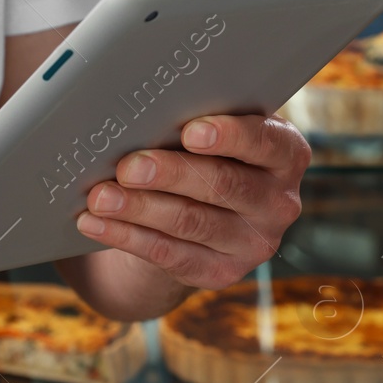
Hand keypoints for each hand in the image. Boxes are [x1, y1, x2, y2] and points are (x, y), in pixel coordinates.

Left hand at [75, 115, 309, 289]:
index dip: (230, 137)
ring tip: (101, 197)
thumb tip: (144, 109)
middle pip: (223, 184)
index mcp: (286, 155)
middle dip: (170, 174)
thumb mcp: (215, 131)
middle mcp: (279, 202)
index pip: (265, 143)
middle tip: (128, 167)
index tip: (189, 131)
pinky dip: (127, 236)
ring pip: (191, 222)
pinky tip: (96, 224)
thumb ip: (197, 118)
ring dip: (140, 208)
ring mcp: (254, 243)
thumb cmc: (204, 154)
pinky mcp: (221, 273)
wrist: (203, 215)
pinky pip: (170, 255)